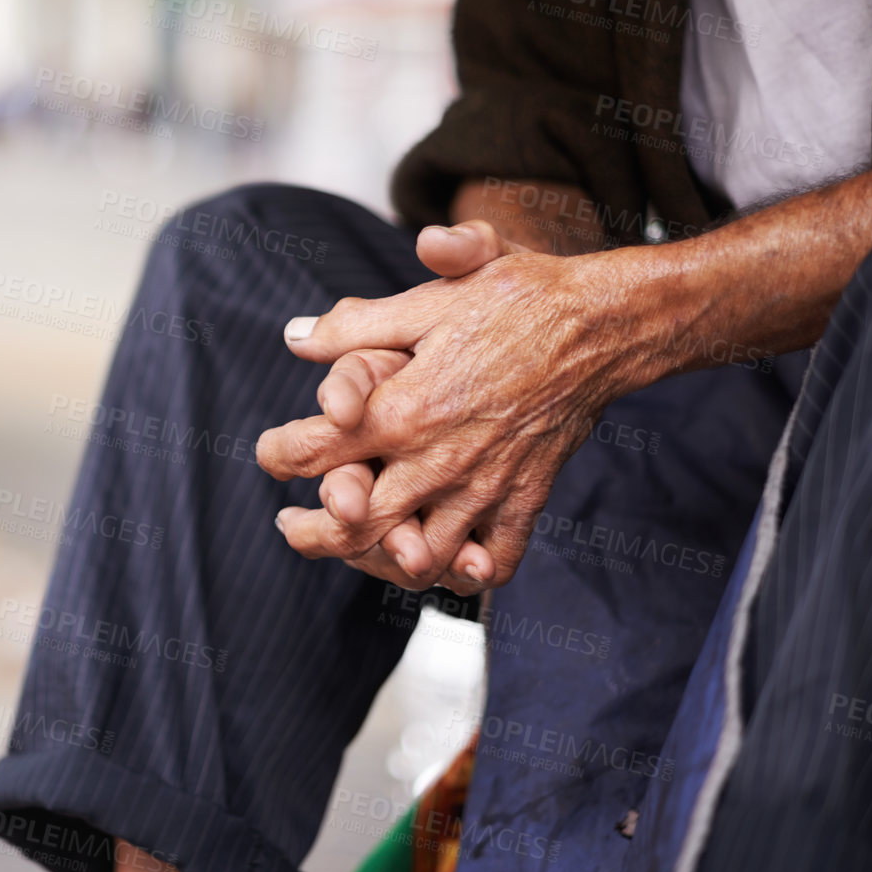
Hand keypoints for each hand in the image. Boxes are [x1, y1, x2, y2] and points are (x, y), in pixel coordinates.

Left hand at [285, 220, 529, 589]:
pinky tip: (443, 560)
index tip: (268, 454)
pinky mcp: (526, 499)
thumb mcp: (428, 300)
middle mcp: (438, 461)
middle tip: (291, 523)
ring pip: (418, 557)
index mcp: (404, 410)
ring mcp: (484, 488)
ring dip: (378, 561)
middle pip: (355, 525)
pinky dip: (467, 571)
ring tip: (356, 547)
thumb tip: (293, 337)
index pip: (315, 451)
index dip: (278, 454)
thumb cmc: (515, 300)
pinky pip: (495, 560)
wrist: (603, 322)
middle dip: (312, 531)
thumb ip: (355, 326)